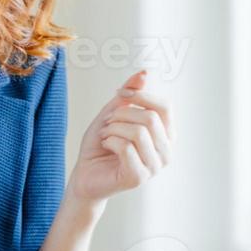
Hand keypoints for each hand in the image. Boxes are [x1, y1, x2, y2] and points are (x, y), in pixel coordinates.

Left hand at [67, 69, 173, 204]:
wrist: (84, 173)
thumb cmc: (101, 145)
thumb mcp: (113, 113)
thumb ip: (130, 94)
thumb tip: (144, 73)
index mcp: (166, 134)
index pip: (165, 107)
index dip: (141, 95)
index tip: (120, 95)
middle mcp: (166, 151)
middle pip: (150, 118)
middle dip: (121, 114)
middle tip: (108, 123)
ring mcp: (155, 166)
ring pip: (139, 132)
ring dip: (113, 129)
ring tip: (107, 136)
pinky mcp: (139, 177)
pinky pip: (126, 148)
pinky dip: (110, 141)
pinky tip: (106, 147)